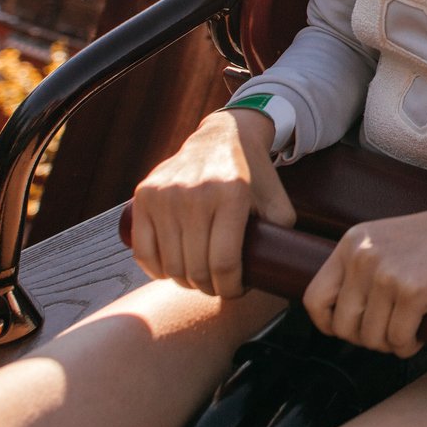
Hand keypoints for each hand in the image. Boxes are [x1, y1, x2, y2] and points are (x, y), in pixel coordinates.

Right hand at [129, 108, 294, 298]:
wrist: (222, 136)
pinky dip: (156, 270)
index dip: (231, 287)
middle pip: (196, 267)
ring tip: (199, 279)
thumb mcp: (277, 199)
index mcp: (231, 195)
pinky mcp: (144, 195)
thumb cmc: (253, 174)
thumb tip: (281, 271)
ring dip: (185, 282)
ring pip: (171, 264)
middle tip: (218, 286)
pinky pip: (143, 251)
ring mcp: (165, 194)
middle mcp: (195, 194)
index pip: (225, 263)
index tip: (236, 290)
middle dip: (210, 288)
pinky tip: (170, 273)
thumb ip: (283, 233)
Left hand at [301, 191, 426, 356]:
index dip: (329, 324)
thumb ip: (364, 263)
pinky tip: (420, 335)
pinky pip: (399, 338)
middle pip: (344, 326)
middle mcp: (363, 256)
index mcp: (351, 243)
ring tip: (409, 332)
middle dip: (367, 340)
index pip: (315, 299)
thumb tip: (342, 312)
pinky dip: (408, 346)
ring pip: (373, 337)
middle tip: (391, 332)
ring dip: (391, 345)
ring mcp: (388, 272)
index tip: (353, 328)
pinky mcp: (416, 289)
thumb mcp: (389, 240)